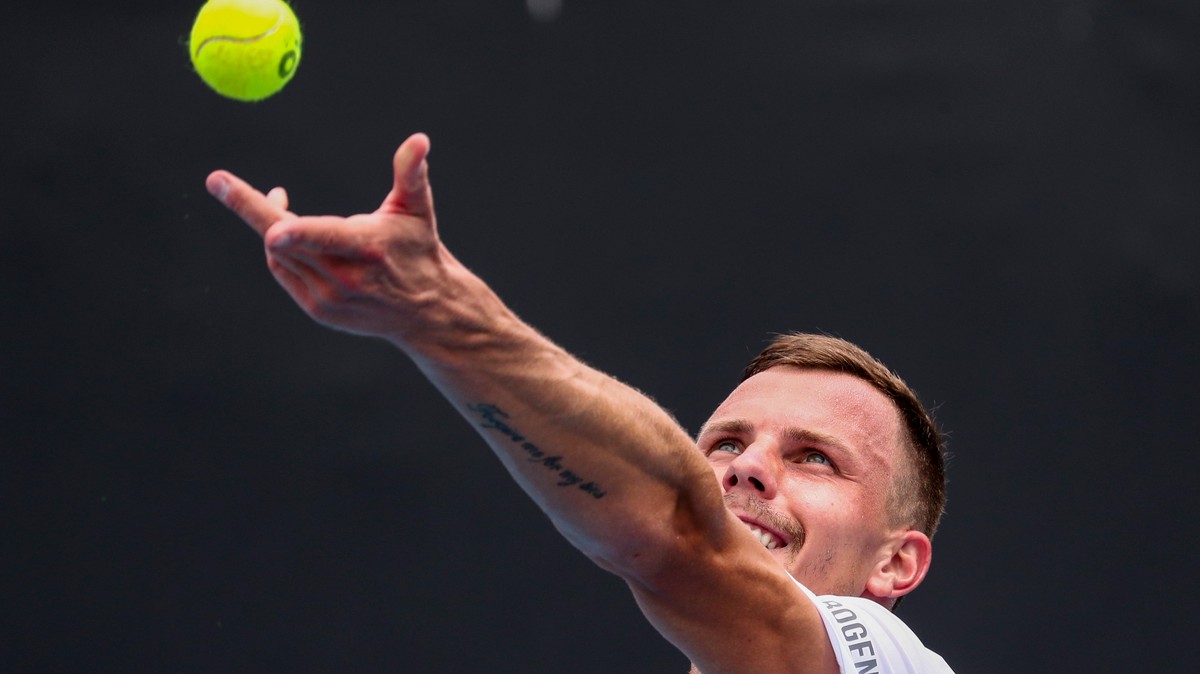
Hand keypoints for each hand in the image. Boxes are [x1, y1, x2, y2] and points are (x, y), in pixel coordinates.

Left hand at [206, 133, 455, 342]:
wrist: (425, 311)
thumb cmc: (419, 250)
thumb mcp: (416, 209)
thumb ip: (411, 172)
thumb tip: (419, 139)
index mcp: (367, 247)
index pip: (325, 236)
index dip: (297, 232)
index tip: (273, 226)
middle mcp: (345, 278)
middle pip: (285, 241)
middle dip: (252, 208)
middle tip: (218, 182)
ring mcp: (328, 298)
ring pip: (279, 255)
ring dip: (269, 225)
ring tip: (276, 198)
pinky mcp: (318, 310)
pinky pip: (283, 271)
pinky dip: (278, 249)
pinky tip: (284, 231)